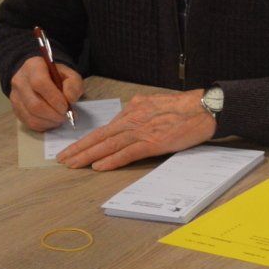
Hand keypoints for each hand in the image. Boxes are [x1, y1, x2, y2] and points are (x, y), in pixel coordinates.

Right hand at [10, 56, 84, 131]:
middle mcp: (20, 81)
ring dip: (49, 121)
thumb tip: (70, 100)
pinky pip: (28, 122)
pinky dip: (43, 125)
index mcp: (33, 67)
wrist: (38, 76)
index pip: (40, 84)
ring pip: (30, 116)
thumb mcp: (69, 74)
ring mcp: (15, 96)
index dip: (54, 98)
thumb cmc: (56, 76)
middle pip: (34, 104)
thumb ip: (73, 84)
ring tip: (60, 119)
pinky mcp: (15, 109)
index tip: (66, 107)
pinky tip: (52, 121)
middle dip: (53, 114)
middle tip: (66, 116)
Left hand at [58, 90, 215, 170]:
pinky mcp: (153, 142)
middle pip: (101, 135)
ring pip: (109, 144)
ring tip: (73, 165)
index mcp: (135, 108)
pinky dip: (111, 160)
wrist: (206, 108)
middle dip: (80, 148)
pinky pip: (127, 152)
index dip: (88, 139)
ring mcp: (143, 130)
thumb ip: (140, 111)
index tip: (75, 148)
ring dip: (88, 156)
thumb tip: (127, 120)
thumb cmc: (186, 107)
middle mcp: (134, 118)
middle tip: (63, 159)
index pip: (106, 127)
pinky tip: (98, 166)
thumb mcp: (157, 103)